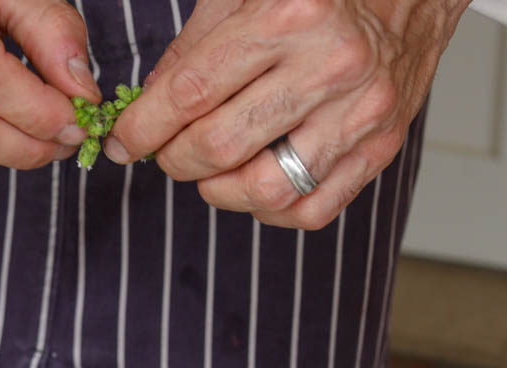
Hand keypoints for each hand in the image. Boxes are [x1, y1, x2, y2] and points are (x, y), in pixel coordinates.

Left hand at [104, 0, 468, 228]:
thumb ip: (192, 51)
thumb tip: (145, 111)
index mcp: (290, 14)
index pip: (191, 92)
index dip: (144, 127)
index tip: (123, 142)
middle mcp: (331, 64)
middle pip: (222, 146)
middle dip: (176, 160)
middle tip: (167, 153)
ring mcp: (363, 111)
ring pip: (266, 189)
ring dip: (219, 191)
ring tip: (210, 170)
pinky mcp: (382, 146)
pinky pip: (311, 209)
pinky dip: (269, 210)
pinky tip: (255, 182)